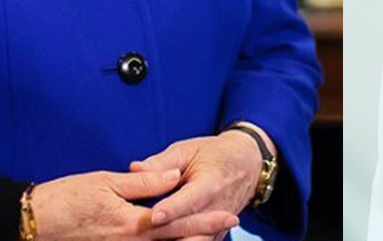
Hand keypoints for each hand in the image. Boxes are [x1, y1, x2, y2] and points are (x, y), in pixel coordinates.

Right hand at [30, 167, 237, 240]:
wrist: (33, 224)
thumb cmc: (66, 199)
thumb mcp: (105, 182)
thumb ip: (142, 182)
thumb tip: (173, 175)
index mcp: (131, 224)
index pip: (176, 221)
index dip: (205, 219)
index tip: (228, 214)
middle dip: (203, 233)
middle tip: (228, 224)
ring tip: (209, 236)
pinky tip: (174, 239)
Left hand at [132, 132, 264, 240]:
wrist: (247, 165)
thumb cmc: (213, 155)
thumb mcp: (188, 151)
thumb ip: (161, 163)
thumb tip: (135, 169)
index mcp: (211, 183)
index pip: (191, 199)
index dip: (173, 209)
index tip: (154, 216)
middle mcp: (218, 209)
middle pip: (194, 230)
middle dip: (170, 235)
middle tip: (144, 234)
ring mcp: (219, 226)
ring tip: (151, 240)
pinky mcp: (215, 236)